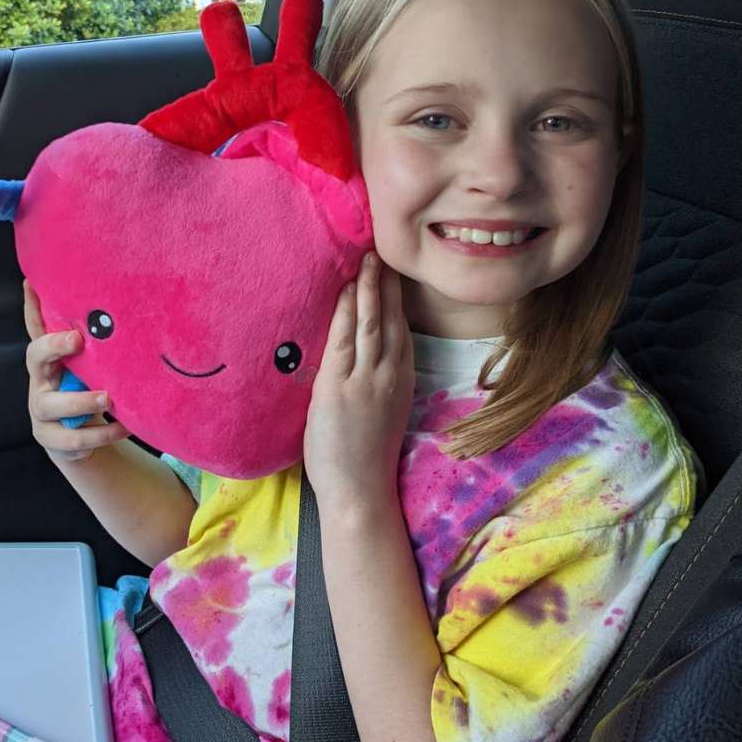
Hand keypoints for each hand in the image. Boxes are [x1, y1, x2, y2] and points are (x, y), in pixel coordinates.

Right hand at [23, 280, 129, 463]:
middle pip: (35, 357)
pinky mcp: (52, 440)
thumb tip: (122, 311)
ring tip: (109, 399)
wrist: (77, 442)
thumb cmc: (84, 394)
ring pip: (54, 405)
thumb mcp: (86, 371)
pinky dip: (103, 433)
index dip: (32, 308)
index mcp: (47, 361)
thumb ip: (94, 350)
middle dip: (54, 346)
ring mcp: (41, 412)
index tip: (33, 286)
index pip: (36, 329)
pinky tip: (125, 427)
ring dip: (83, 401)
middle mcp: (39, 382)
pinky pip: (75, 439)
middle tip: (78, 339)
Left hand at [303, 253, 414, 518]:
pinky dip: (346, 312)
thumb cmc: (365, 460)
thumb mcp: (381, 413)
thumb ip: (374, 383)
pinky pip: (344, 340)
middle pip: (389, 319)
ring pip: (370, 323)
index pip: (401, 329)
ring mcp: (366, 381)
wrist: (360, 493)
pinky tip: (345, 291)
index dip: (396, 298)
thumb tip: (361, 360)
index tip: (392, 270)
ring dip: (368, 288)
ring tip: (367, 259)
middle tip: (382, 249)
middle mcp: (389, 375)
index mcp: (401, 380)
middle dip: (385, 283)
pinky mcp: (340, 388)